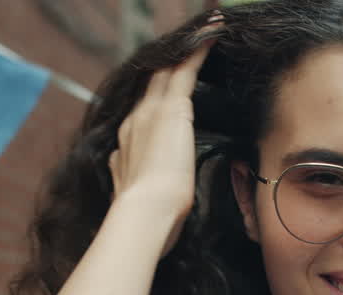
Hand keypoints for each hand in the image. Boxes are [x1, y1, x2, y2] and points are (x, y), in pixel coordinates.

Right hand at [108, 19, 220, 255]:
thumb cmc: (148, 219)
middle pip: (154, 81)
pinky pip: (186, 68)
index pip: (145, 108)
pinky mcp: (171, 110)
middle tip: (188, 45)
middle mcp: (136, 120)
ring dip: (188, 47)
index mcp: (128, 142)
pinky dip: (200, 48)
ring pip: (169, 69)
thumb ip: (136, 184)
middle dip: (170, 63)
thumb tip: (134, 182)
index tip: (167, 83)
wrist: (143, 215)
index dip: (156, 93)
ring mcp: (151, 112)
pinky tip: (214, 31)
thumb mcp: (139, 198)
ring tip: (207, 27)